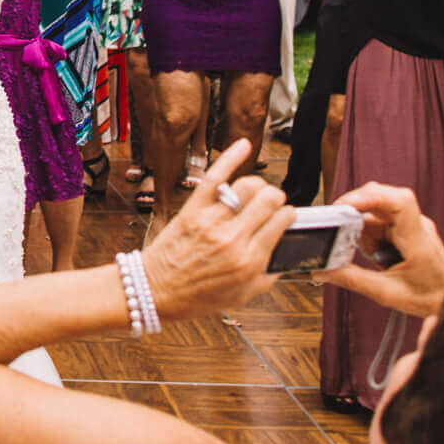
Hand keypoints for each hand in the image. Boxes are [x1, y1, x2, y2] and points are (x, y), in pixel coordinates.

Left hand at [140, 141, 290, 318]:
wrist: (155, 291)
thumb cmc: (196, 297)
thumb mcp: (240, 296)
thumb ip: (267, 277)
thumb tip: (285, 256)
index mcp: (249, 261)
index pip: (281, 221)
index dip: (288, 214)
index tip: (286, 215)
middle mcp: (233, 239)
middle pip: (269, 199)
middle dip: (276, 196)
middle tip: (272, 202)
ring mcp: (211, 222)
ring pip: (247, 186)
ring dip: (258, 184)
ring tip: (256, 191)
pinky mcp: (192, 210)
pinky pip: (215, 177)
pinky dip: (231, 157)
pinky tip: (244, 146)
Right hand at [316, 184, 443, 315]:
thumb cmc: (430, 298)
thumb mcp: (387, 293)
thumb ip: (352, 280)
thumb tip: (323, 270)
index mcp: (418, 240)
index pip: (399, 201)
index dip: (370, 197)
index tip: (345, 205)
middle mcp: (416, 225)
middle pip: (380, 199)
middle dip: (356, 213)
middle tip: (340, 231)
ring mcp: (412, 225)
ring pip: (375, 212)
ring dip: (362, 229)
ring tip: (368, 255)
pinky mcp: (406, 230)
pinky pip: (380, 222)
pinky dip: (369, 235)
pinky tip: (374, 255)